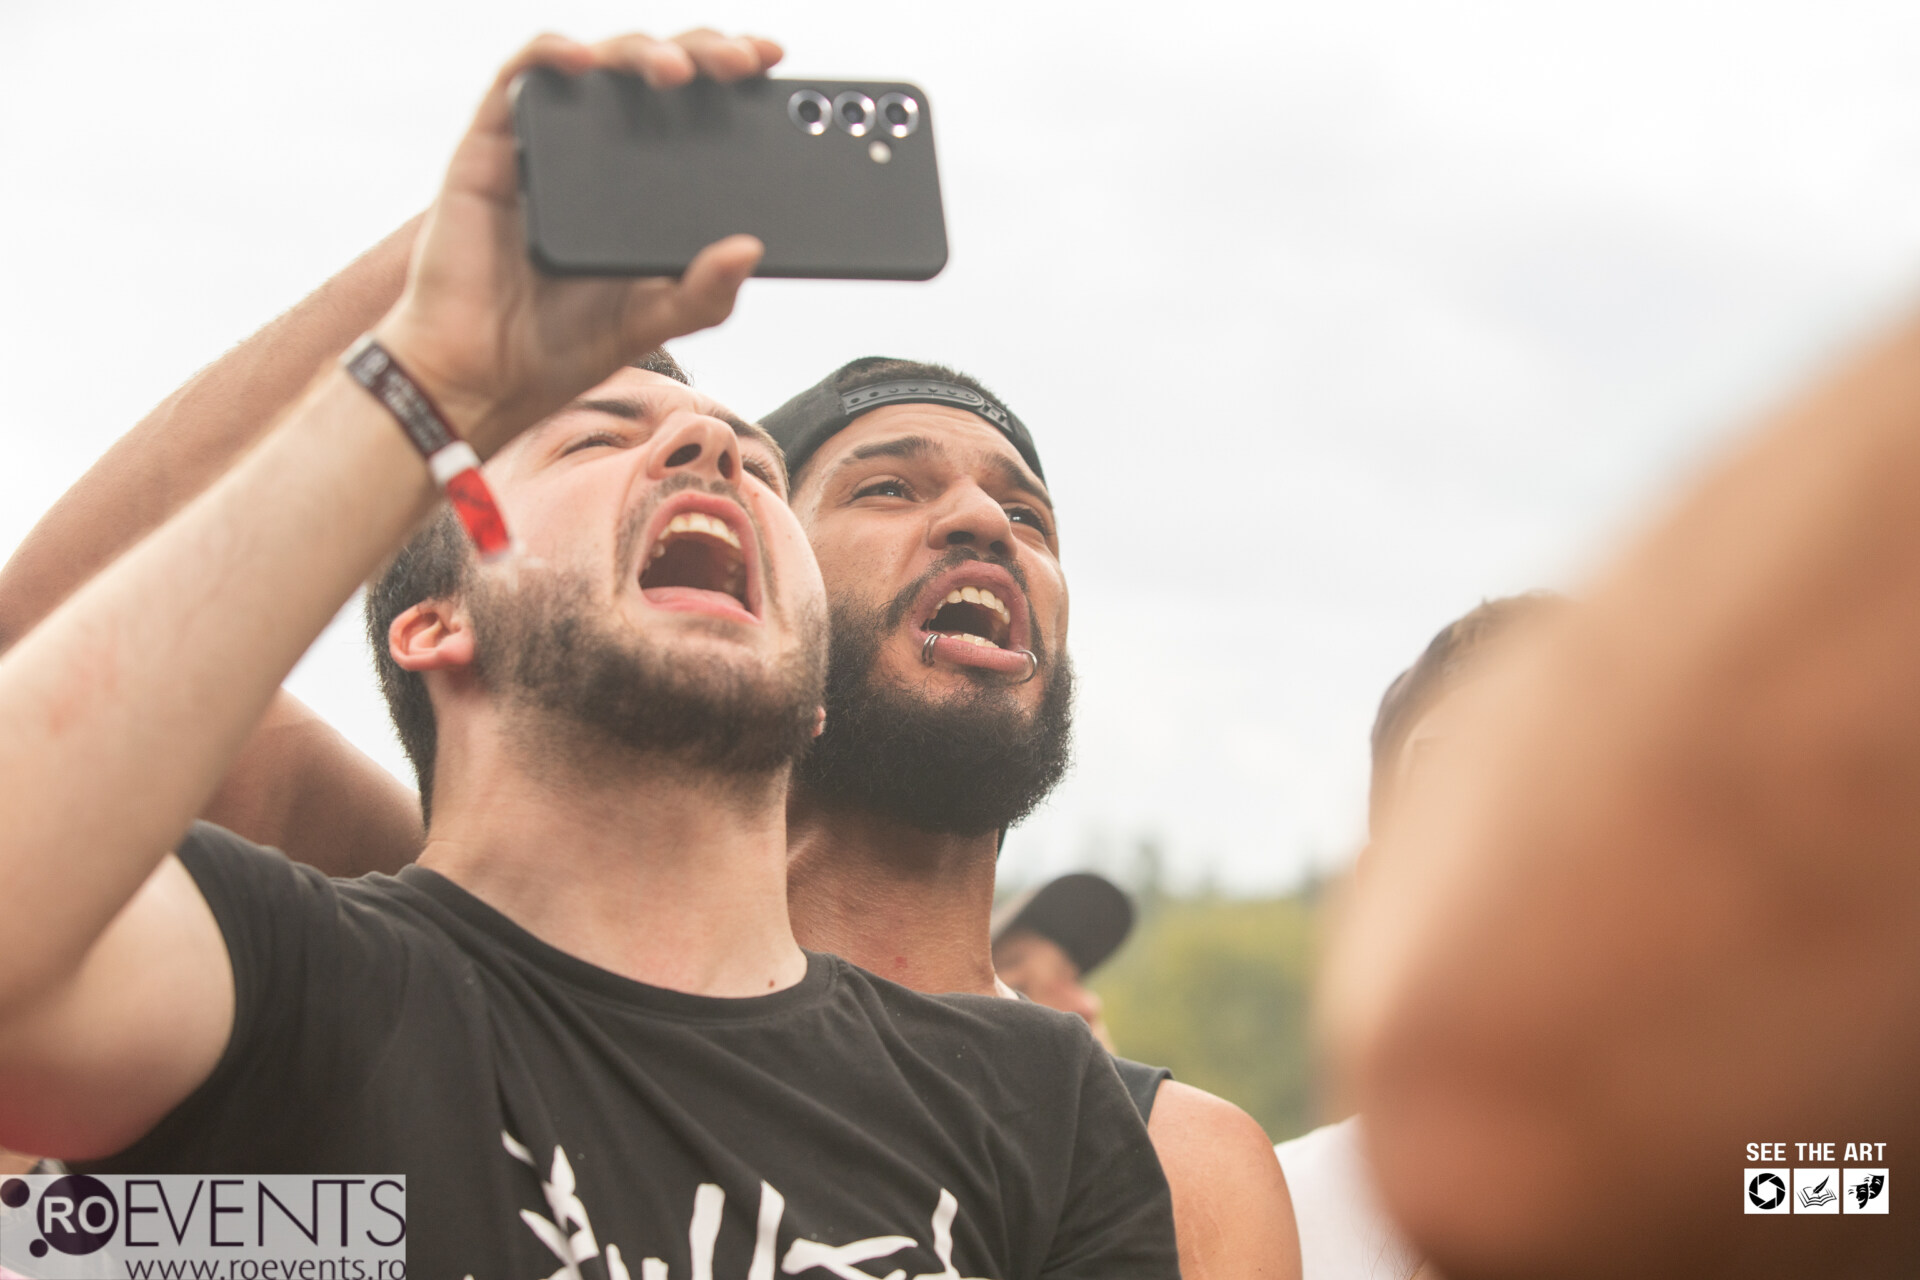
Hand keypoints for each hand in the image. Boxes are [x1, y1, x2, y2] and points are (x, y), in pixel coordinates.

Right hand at [373, 30, 784, 456]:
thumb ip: (705, 292)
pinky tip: (586, 61)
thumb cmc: (558, 345)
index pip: (691, 109)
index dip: (728, 72)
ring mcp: (543, 145)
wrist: (482, 376)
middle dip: (701, 49)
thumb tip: (751, 250)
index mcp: (639, 185)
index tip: (770, 60)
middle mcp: (594, 154)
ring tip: (678, 71)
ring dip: (641, 49)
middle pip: (650, 71)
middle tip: (739, 61)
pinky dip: (553, 54)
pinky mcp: (491, 146)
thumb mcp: (653, 320)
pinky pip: (519, 78)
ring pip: (595, 61)